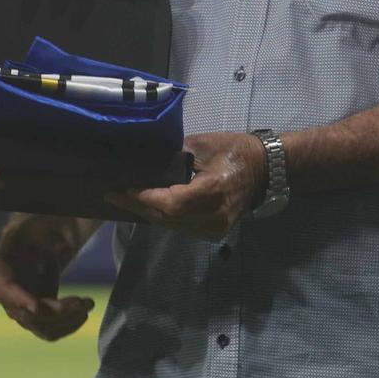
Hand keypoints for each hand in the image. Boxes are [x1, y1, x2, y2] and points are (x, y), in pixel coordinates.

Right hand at [0, 215, 96, 339]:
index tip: (35, 307)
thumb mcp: (31, 225)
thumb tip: (64, 247)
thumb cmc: (33, 231)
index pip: (6, 292)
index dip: (20, 300)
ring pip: (44, 328)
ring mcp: (22, 311)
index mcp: (1, 271)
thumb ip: (41, 234)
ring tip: (88, 303)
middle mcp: (8, 298)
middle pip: (30, 315)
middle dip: (59, 311)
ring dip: (68, 320)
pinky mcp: (37, 319)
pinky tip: (84, 312)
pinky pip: (52, 332)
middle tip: (83, 301)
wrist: (37, 244)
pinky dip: (70, 325)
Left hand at [105, 131, 265, 240]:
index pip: (168, 204)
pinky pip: (181, 226)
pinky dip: (163, 216)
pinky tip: (147, 206)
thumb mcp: (202, 145)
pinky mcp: (213, 232)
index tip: (118, 190)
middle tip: (111, 195)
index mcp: (211, 193)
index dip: (141, 199)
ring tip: (124, 199)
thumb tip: (144, 162)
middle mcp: (212, 218)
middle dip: (137, 207)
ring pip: (171, 225)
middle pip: (165, 218)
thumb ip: (173, 157)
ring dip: (148, 213)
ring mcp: (214, 229)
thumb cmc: (236, 150)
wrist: (267, 170)